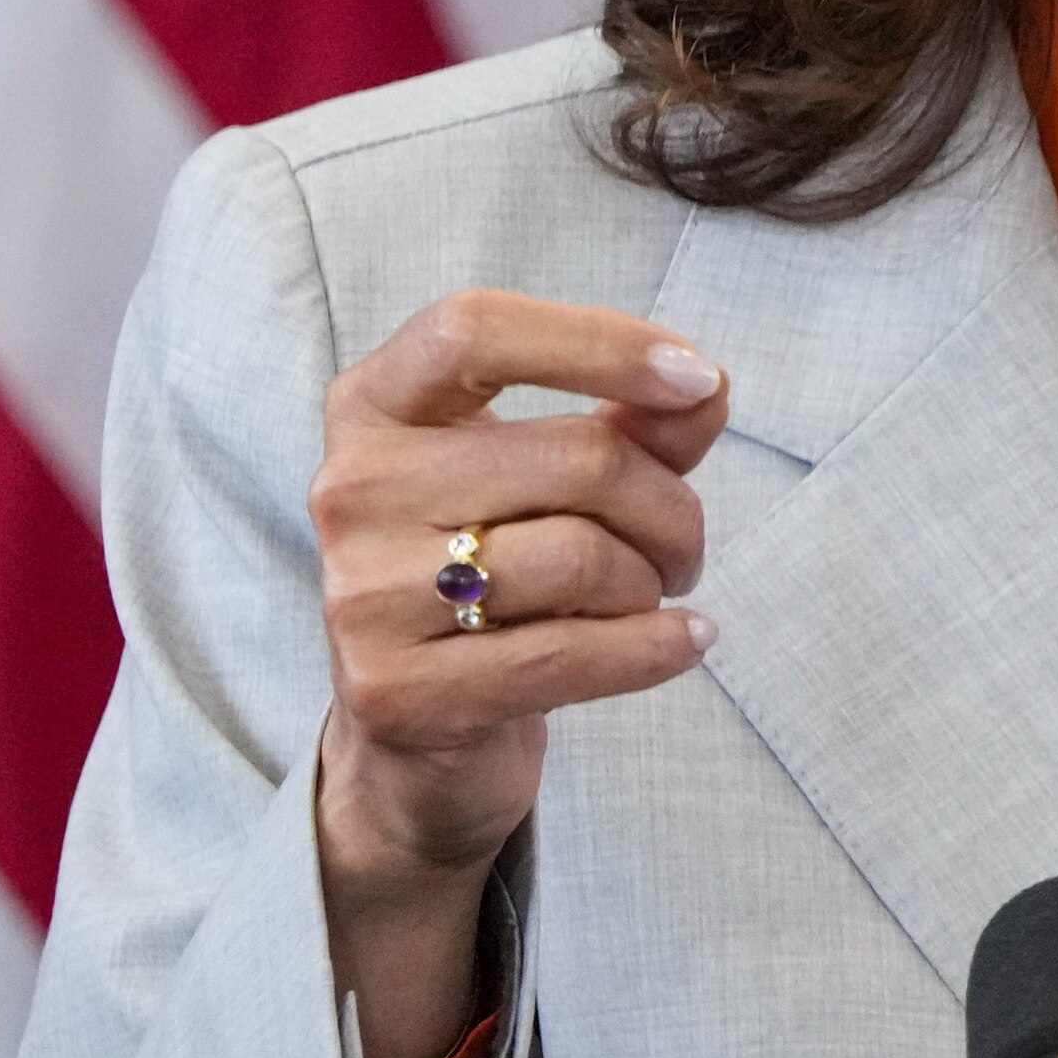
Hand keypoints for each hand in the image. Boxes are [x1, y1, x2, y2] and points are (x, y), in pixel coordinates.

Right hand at [306, 293, 731, 1057]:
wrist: (419, 728)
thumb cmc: (496, 570)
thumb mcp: (554, 480)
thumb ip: (630, 424)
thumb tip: (707, 390)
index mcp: (371, 406)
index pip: (475, 329)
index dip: (600, 343)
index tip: (697, 380)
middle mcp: (350, 488)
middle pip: (578, 459)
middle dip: (671, 506)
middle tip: (683, 546)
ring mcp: (361, 594)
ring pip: (585, 557)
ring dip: (655, 582)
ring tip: (650, 597)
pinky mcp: (393, 690)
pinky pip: (571, 653)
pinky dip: (656, 647)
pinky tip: (685, 641)